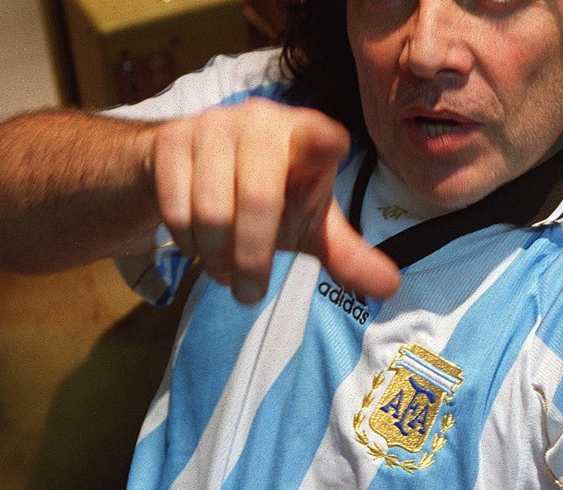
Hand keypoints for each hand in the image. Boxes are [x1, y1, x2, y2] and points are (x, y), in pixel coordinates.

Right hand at [152, 98, 399, 302]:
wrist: (188, 168)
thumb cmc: (263, 194)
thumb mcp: (308, 224)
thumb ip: (346, 255)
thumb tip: (390, 287)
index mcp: (307, 135)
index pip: (320, 135)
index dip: (323, 142)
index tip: (330, 147)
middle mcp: (262, 121)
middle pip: (260, 198)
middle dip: (253, 260)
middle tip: (250, 295)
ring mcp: (214, 126)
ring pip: (213, 209)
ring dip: (216, 258)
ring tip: (223, 273)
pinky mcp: (172, 140)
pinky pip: (177, 206)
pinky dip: (187, 241)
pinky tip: (196, 247)